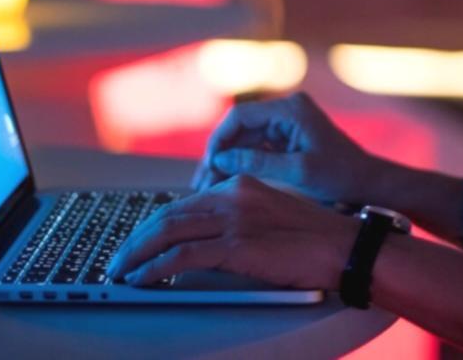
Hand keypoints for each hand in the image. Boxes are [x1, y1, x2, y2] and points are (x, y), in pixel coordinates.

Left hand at [105, 174, 358, 289]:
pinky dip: (155, 268)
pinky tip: (142, 279)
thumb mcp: (272, 215)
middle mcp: (232, 195)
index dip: (154, 224)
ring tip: (119, 272)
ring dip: (136, 254)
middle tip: (116, 259)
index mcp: (240, 184)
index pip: (183, 203)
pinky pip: (183, 255)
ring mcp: (234, 219)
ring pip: (167, 231)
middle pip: (167, 214)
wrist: (346, 246)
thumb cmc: (316, 238)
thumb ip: (240, 218)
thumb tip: (207, 241)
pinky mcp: (237, 245)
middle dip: (134, 239)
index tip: (137, 242)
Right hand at [191, 91, 383, 203]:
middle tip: (203, 181)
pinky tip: (229, 183)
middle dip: (221, 154)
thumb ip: (258, 162)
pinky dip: (243, 164)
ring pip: (246, 140)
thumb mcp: (298, 171)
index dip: (220, 140)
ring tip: (211, 187)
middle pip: (241, 129)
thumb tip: (221, 158)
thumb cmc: (342, 176)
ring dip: (229, 161)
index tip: (208, 164)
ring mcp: (288, 124)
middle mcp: (287, 111)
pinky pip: (258, 148)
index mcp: (290, 109)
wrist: (371, 184)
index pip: (241, 117)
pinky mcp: (289, 139)